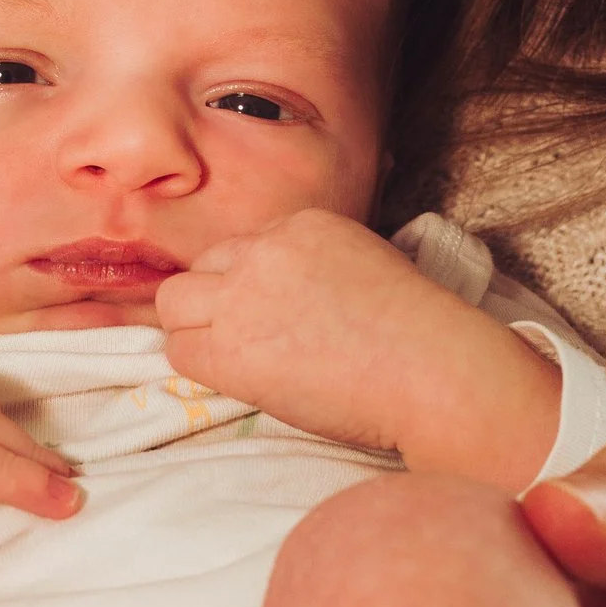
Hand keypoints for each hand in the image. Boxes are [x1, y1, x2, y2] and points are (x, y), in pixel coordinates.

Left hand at [155, 209, 557, 487]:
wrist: (431, 370)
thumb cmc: (418, 338)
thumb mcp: (367, 272)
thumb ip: (317, 273)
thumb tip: (289, 307)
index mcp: (305, 224)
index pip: (243, 248)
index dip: (248, 287)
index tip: (271, 318)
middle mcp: (266, 249)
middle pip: (201, 268)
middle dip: (214, 303)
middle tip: (246, 341)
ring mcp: (243, 294)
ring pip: (173, 304)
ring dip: (195, 331)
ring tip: (238, 361)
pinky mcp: (231, 345)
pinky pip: (179, 350)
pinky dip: (202, 367)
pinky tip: (240, 381)